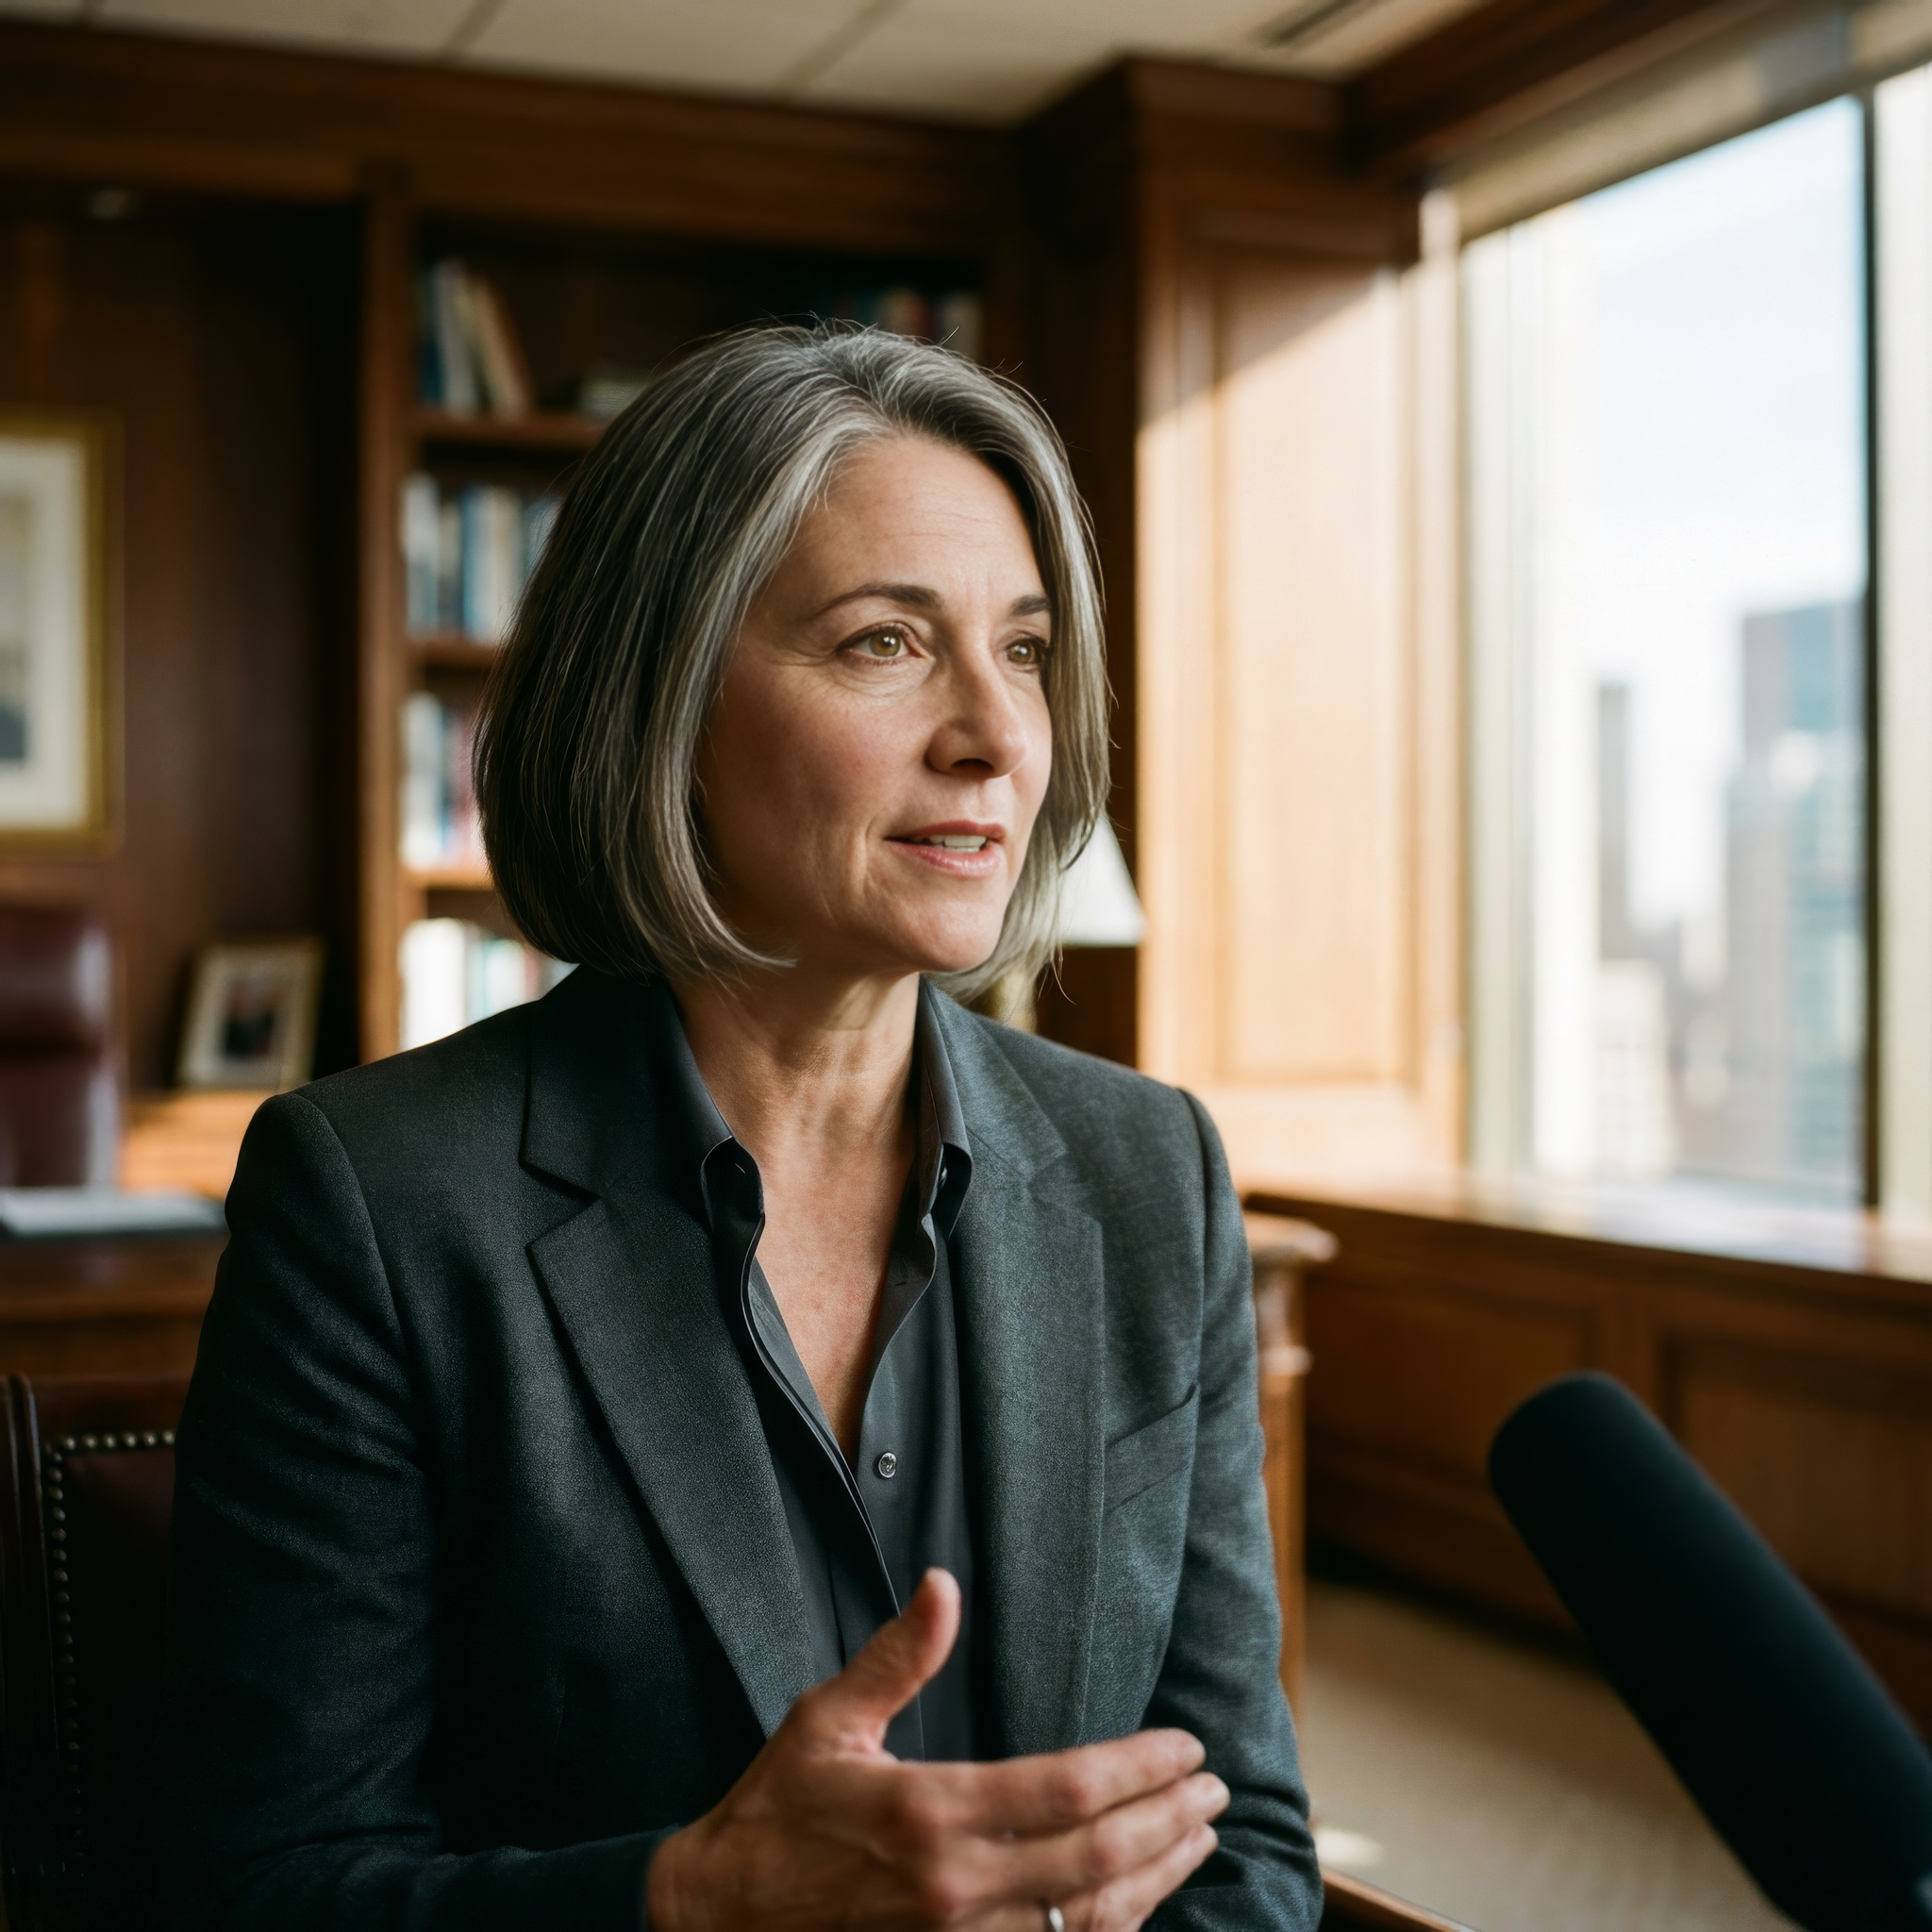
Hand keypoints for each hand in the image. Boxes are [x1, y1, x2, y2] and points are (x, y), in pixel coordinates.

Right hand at [647, 1569, 1226, 1931]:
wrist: (720, 1919)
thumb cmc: (776, 1811)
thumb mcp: (826, 1719)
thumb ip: (897, 1657)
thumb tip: (945, 1584)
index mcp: (931, 1812)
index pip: (1070, 1790)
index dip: (1142, 1769)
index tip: (1186, 1747)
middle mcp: (958, 1887)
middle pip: (1100, 1857)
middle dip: (1171, 1820)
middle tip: (1216, 1790)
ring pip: (1091, 1918)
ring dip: (1159, 1878)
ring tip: (1200, 1839)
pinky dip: (1113, 1929)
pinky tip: (1141, 1901)